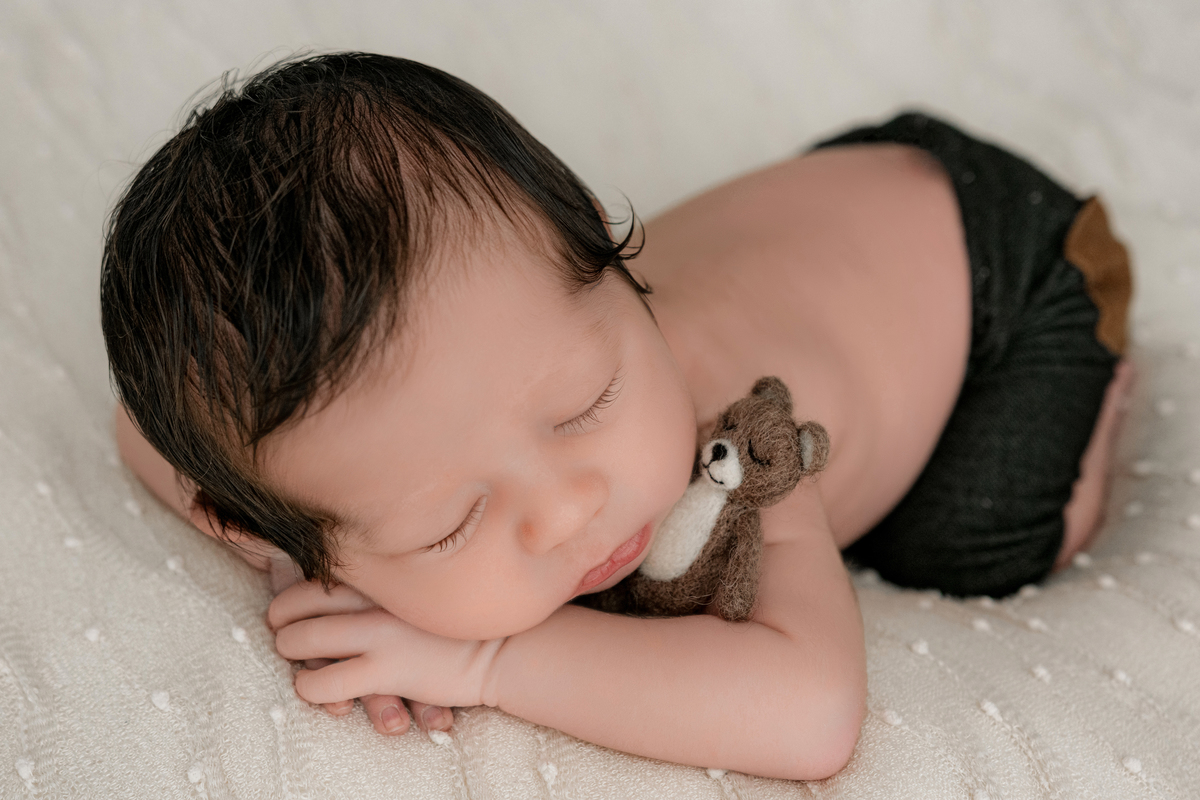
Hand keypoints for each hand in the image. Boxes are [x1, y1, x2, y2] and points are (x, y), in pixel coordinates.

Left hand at [267, 581, 503, 729]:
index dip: (295, 587)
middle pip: (301, 601)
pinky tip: (314, 687)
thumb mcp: (422, 585)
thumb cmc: (460, 620)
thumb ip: (388, 580)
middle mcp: (377, 597)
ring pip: (304, 641)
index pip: (321, 571)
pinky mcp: (385, 670)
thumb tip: (349, 578)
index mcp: (385, 573)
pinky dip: (310, 687)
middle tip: (280, 627)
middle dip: (282, 616)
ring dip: (290, 649)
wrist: (501, 649)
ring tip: (293, 655)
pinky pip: (325, 684)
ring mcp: (379, 633)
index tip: (291, 599)